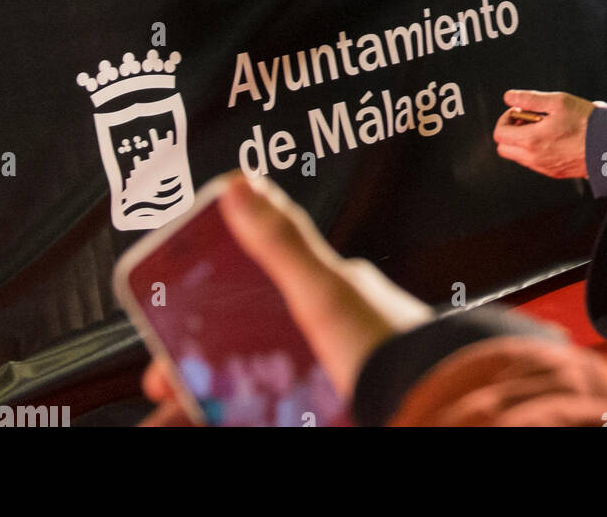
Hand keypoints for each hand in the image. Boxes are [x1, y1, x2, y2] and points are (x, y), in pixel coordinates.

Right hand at [140, 173, 432, 424]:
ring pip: (266, 385)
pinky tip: (231, 422)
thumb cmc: (389, 346)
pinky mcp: (342, 407)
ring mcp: (340, 371)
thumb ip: (282, 242)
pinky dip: (254, 416)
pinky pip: (286, 411)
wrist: (435, 403)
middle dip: (209, 366)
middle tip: (171, 385)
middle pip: (256, 346)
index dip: (213, 306)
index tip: (177, 327)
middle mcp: (338, 330)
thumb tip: (242, 183)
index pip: (260, 287)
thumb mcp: (324, 291)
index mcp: (334, 292)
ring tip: (185, 414)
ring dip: (224, 397)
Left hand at [492, 89, 592, 178]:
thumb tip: (509, 97)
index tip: (519, 111)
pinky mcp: (554, 172)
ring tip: (543, 127)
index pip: (499, 134)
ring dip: (524, 141)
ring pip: (519, 156)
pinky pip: (534, 162)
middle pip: (504, 148)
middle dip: (511, 132)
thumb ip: (529, 99)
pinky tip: (553, 138)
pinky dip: (536, 150)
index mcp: (531, 140)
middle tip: (528, 120)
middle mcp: (534, 158)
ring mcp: (544, 167)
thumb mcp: (557, 101)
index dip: (506, 118)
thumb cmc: (586, 124)